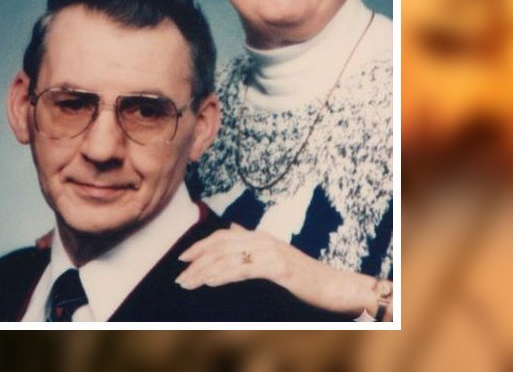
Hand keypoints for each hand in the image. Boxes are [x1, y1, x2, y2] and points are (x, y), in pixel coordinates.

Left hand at [176, 224, 384, 315]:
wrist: (333, 285)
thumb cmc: (304, 275)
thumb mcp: (276, 256)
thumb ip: (254, 243)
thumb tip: (234, 228)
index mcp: (260, 236)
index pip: (223, 236)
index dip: (200, 246)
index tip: (182, 258)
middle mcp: (262, 239)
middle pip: (220, 246)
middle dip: (196, 261)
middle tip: (179, 276)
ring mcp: (270, 252)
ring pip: (228, 258)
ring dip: (204, 271)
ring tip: (188, 283)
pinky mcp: (277, 266)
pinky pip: (243, 269)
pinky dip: (223, 275)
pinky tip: (210, 281)